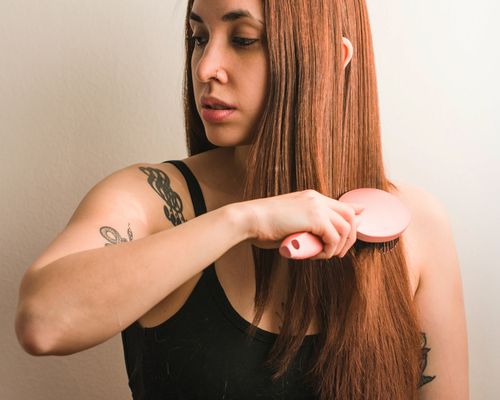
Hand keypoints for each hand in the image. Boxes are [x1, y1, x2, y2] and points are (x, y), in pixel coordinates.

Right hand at [244, 189, 363, 259]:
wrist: (249, 220)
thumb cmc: (264, 226)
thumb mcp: (290, 222)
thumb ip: (306, 226)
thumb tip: (317, 238)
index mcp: (311, 197)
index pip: (343, 205)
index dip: (354, 219)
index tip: (353, 234)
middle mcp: (317, 198)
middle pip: (350, 216)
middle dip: (350, 237)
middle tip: (338, 252)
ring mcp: (317, 207)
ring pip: (346, 228)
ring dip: (339, 246)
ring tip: (324, 255)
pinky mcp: (315, 218)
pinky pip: (334, 238)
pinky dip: (329, 250)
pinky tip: (316, 255)